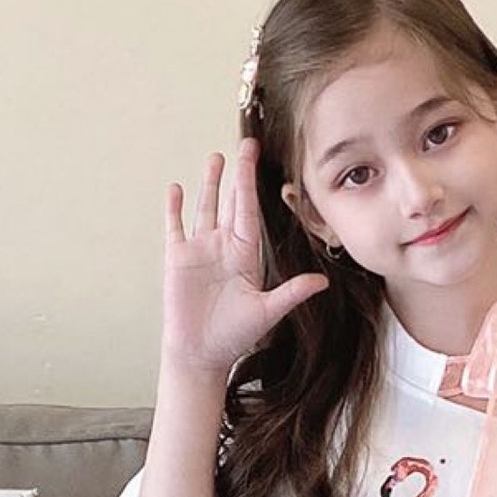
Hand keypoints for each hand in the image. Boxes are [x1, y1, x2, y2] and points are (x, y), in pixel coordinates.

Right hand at [162, 138, 326, 374]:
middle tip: (245, 145)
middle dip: (238, 175)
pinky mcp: (177, 257)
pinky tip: (176, 188)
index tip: (259, 162)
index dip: (254, 186)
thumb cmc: (235, 335)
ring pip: (206, 208)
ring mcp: (200, 250)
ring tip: (215, 158)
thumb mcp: (268, 311)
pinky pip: (175, 226)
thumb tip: (322, 282)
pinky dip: (174, 208)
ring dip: (210, 185)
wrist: (202, 352)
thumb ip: (292, 293)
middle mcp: (224, 247)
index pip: (251, 212)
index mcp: (246, 256)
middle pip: (231, 203)